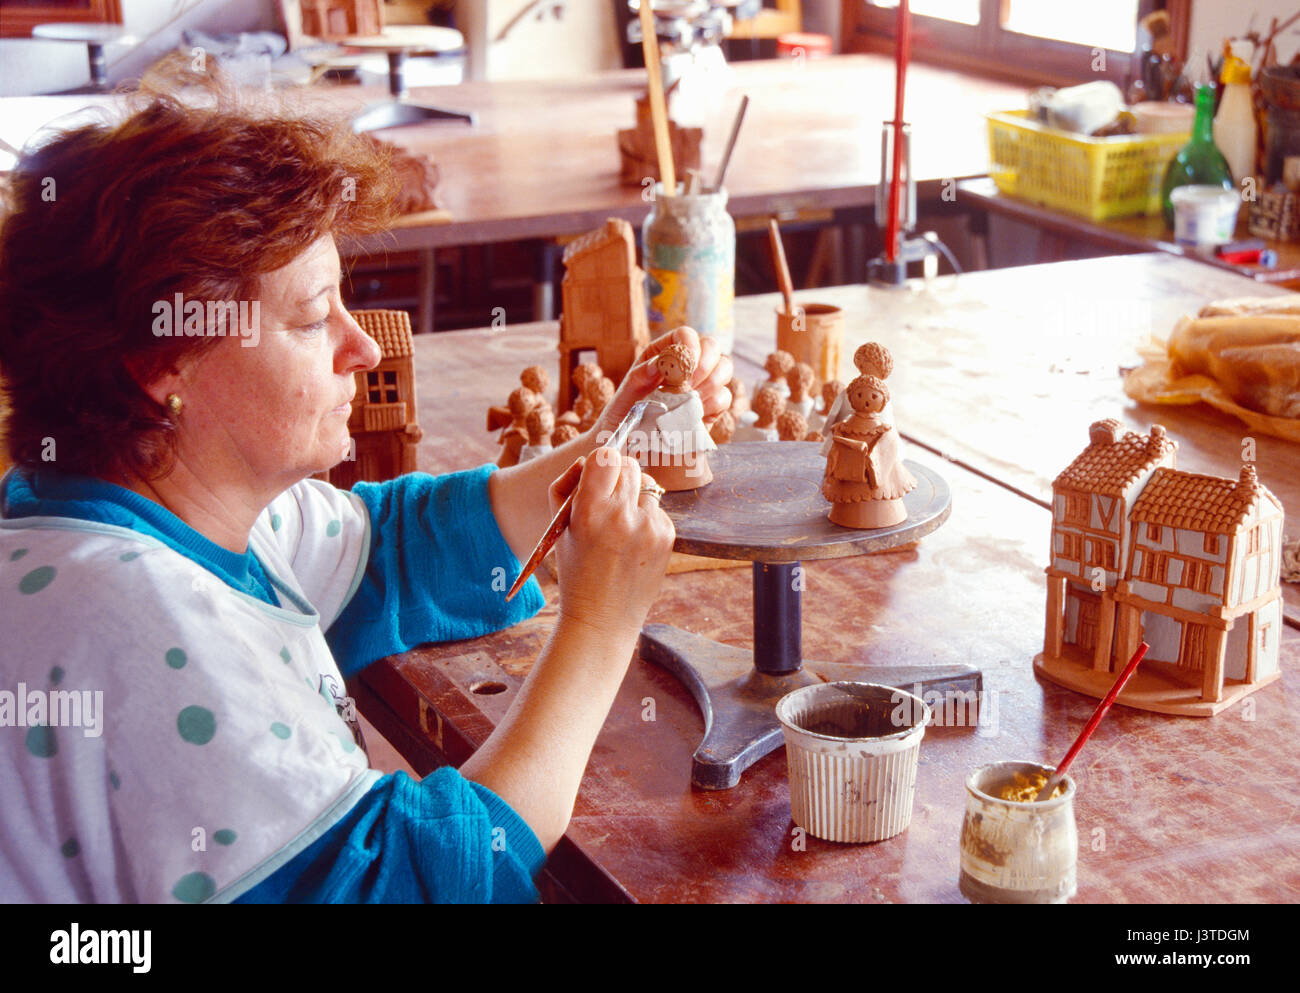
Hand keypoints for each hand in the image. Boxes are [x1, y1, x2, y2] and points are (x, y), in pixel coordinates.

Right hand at [548, 452, 675, 638]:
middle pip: (629, 464)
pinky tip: (633, 541)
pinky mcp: (668, 536)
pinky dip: (646, 516)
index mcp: (590, 511)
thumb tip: (590, 460)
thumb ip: (568, 484)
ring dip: (634, 495)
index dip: (601, 461)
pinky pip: (657, 508)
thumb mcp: (558, 526)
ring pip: (647, 483)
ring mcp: (649, 526)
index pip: (606, 456)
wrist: (602, 617)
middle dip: (618, 476)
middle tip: (608, 499)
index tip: (598, 474)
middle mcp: (622, 516)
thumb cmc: (576, 570)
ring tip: (620, 524)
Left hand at [595, 327, 732, 438]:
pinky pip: (724, 396)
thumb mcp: (627, 392)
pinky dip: (712, 403)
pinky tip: (695, 413)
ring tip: (688, 399)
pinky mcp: (711, 406)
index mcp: (664, 352)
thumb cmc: (627, 413)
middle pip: (712, 346)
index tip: (685, 364)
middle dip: (705, 363)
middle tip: (688, 383)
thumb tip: (659, 364)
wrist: (634, 444)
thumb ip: (640, 375)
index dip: (690, 345)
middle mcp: (687, 364)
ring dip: (710, 383)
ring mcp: (701, 383)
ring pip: (724, 368)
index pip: (685, 335)